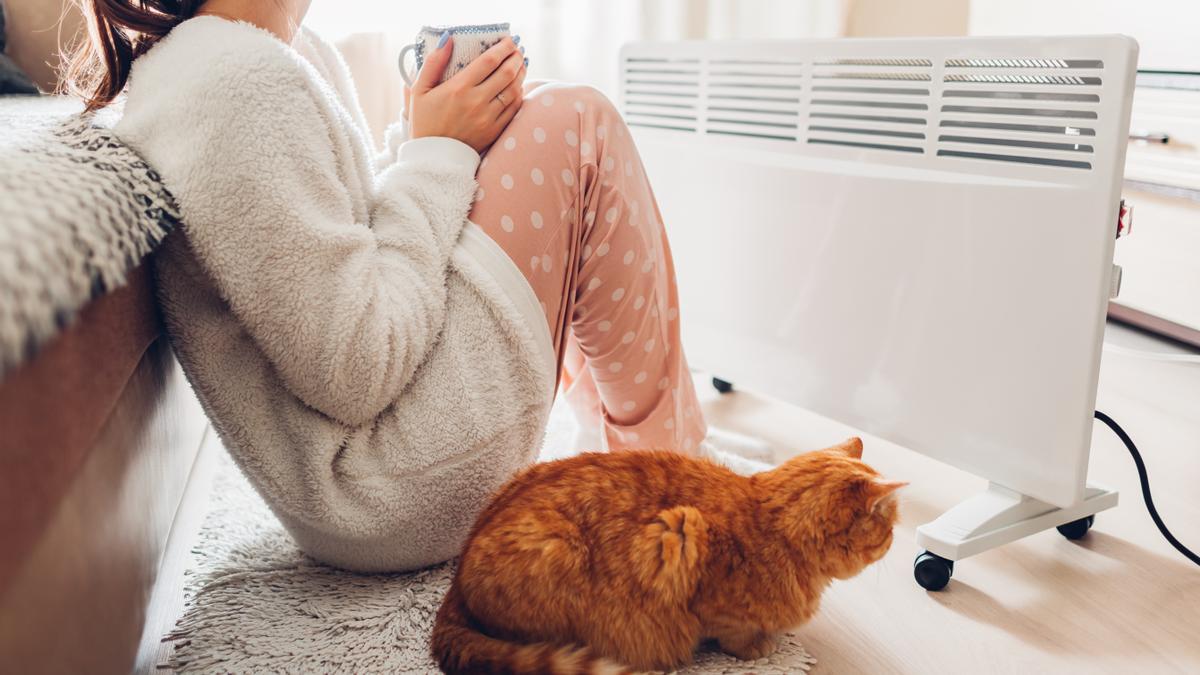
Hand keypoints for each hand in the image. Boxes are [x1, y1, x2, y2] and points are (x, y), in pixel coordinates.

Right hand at [408, 34, 525, 152]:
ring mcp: (488, 118)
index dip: (503, 48)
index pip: (489, 61)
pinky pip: (514, 109)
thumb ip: (433, 63)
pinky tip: (517, 87)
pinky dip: (519, 94)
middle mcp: (476, 102)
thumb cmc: (425, 123)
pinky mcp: (495, 131)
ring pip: (514, 90)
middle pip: (506, 73)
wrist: (433, 159)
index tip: (508, 41)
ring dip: (521, 74)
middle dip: (516, 57)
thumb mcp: (419, 91)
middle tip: (517, 50)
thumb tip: (448, 39)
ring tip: (521, 65)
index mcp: (458, 88)